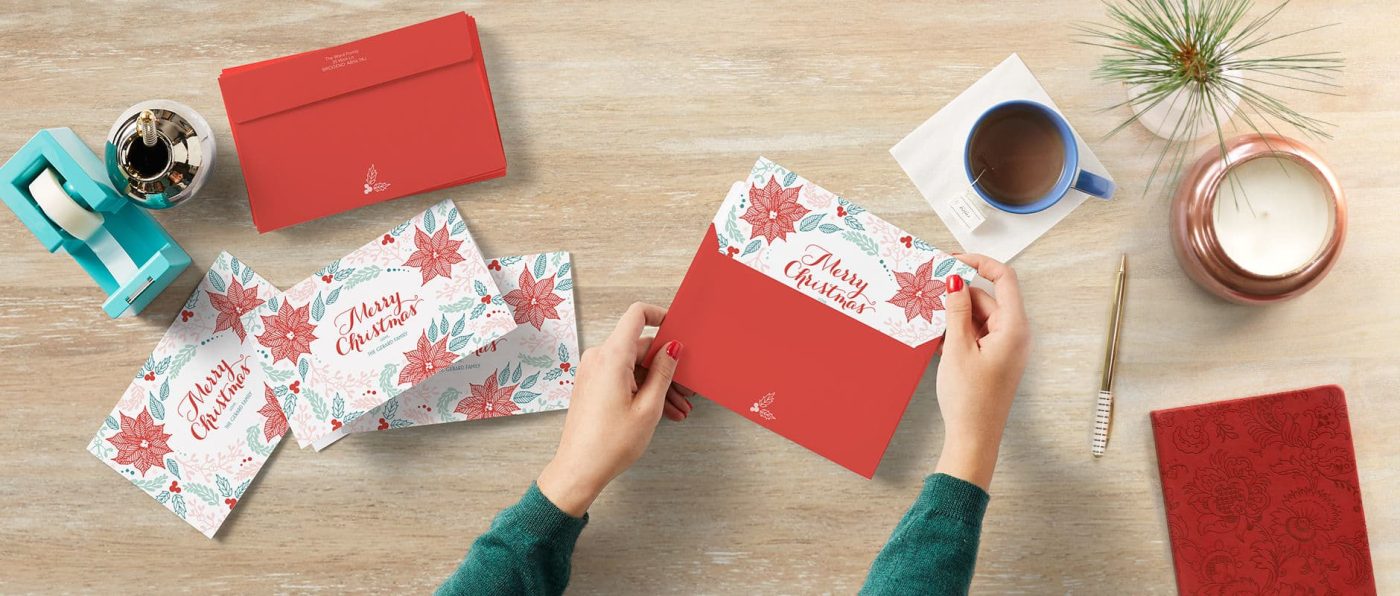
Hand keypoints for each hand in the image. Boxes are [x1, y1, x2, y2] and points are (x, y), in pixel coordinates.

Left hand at [536, 303, 690, 515]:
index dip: (659, 316)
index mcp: (612, 357)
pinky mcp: (592, 386)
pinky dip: (642, 390)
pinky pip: (622, 378)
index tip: (677, 328)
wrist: (579, 470)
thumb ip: (663, 372)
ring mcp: (593, 372)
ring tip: (678, 408)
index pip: (636, 315)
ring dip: (657, 384)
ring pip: (633, 367)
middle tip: (687, 389)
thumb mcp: (649, 407)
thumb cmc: (610, 444)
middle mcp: (598, 358)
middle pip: (639, 348)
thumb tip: (673, 348)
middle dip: (666, 366)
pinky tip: (662, 412)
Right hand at [934, 254, 1030, 489]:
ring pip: (979, 316)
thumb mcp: (957, 348)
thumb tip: (955, 281)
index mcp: (1013, 327)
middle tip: (928, 296)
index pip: (1004, 278)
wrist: (974, 438)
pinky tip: (938, 343)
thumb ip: (956, 310)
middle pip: (987, 298)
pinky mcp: (995, 359)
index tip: (952, 260)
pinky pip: (976, 334)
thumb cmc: (969, 399)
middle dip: (958, 296)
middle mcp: (1014, 334)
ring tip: (930, 325)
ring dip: (955, 317)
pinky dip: (957, 333)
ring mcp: (1005, 347)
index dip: (979, 263)